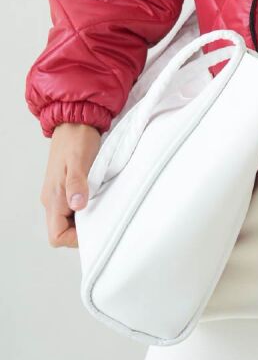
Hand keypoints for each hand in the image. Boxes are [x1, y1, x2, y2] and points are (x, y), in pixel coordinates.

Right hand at [40, 123, 100, 248]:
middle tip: (102, 220)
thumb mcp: (79, 160)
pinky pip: (73, 207)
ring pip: (68, 219)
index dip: (74, 239)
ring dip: (85, 219)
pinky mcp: (67, 186)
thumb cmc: (77, 138)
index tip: (93, 229)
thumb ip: (77, 183)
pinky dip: (86, 208)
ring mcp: (59, 193)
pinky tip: (99, 198)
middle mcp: (53, 199)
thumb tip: (77, 205)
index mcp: (54, 197)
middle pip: (62, 231)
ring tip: (103, 208)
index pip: (56, 236)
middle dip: (82, 231)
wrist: (75, 120)